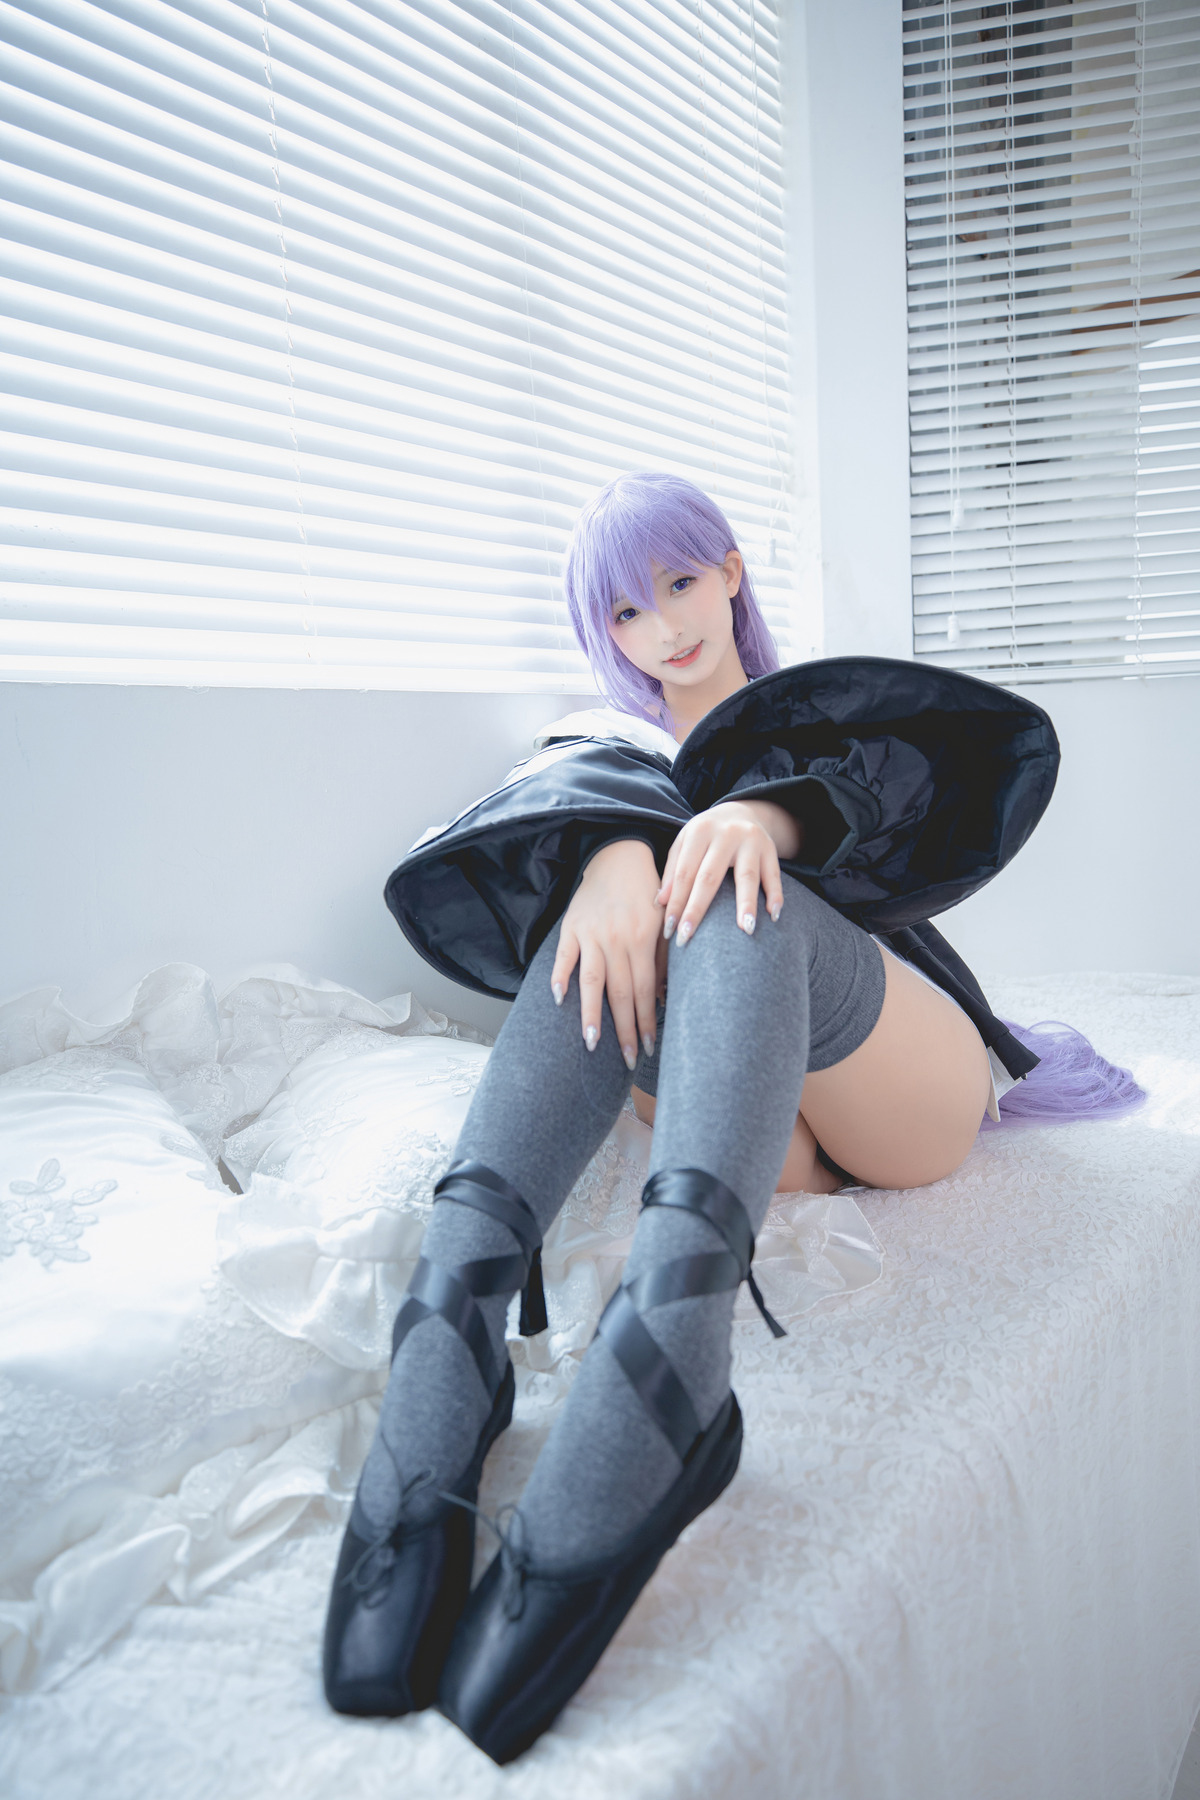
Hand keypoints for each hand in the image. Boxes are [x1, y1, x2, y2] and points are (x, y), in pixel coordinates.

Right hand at [550, 839, 664, 1068]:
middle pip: (620, 993)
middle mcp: (616, 940)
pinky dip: (560, 976)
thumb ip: (661, 959)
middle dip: (624, 1029)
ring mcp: (591, 934)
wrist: (619, 856)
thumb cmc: (646, 893)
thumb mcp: (662, 922)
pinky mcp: (571, 927)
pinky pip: (564, 956)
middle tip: (629, 1059)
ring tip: (592, 1043)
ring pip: (591, 981)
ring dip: (591, 1014)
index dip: (645, 1021)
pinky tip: (559, 1000)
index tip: (648, 1047)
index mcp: (642, 940)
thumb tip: (662, 998)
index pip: (644, 990)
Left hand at [656, 800, 801, 945]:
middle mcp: (726, 834)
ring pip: (747, 876)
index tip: (670, 929)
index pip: (684, 873)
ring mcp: (751, 840)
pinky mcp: (771, 849)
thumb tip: (660, 903)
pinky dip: (776, 894)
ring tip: (745, 929)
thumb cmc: (707, 835)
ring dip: (746, 904)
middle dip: (697, 909)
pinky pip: (774, 874)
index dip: (676, 902)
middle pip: (710, 877)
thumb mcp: (685, 843)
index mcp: (700, 831)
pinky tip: (773, 915)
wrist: (741, 811)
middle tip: (688, 936)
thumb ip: (673, 870)